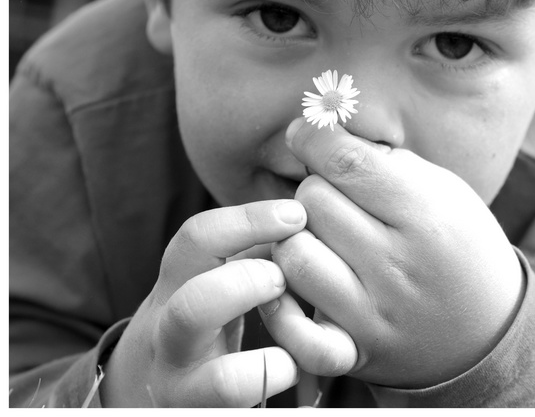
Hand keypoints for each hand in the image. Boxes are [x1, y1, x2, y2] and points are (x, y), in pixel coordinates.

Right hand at [100, 200, 306, 406]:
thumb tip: (311, 214)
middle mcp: (170, 337)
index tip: (296, 214)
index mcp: (176, 285)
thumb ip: (254, 248)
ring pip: (224, 382)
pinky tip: (298, 379)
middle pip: (194, 307)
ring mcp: (185, 387)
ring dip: (272, 363)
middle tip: (282, 280)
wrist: (146, 389)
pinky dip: (279, 393)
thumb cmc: (202, 318)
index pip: (197, 239)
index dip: (247, 221)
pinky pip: (242, 413)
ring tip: (292, 350)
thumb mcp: (211, 276)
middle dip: (247, 287)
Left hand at [262, 119, 524, 387]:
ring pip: (294, 254)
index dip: (314, 139)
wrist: (490, 333)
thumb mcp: (448, 192)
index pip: (345, 161)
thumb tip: (324, 136)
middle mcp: (397, 263)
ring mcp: (374, 310)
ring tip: (319, 237)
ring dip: (297, 238)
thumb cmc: (462, 248)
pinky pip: (296, 328)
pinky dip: (286, 303)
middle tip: (333, 196)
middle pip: (312, 200)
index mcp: (427, 214)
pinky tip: (300, 286)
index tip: (306, 135)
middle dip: (316, 187)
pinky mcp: (355, 349)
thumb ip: (390, 163)